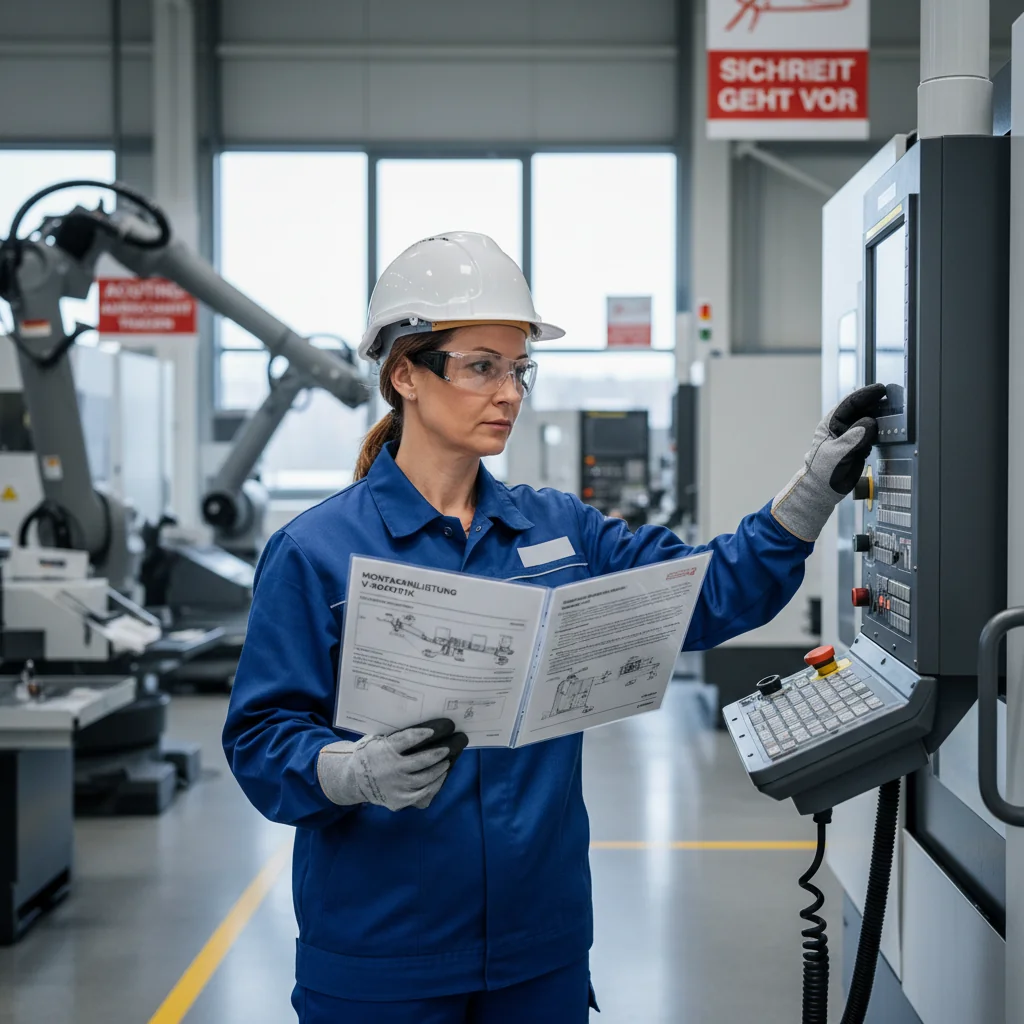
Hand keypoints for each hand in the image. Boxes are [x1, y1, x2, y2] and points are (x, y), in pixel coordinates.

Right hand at [317, 718, 467, 811]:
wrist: (353, 779)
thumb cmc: (371, 754)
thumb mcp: (377, 740)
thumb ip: (395, 737)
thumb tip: (423, 729)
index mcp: (385, 750)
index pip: (407, 739)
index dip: (422, 734)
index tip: (434, 730)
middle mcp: (392, 769)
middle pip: (421, 761)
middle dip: (438, 753)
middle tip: (448, 748)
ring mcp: (396, 786)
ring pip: (425, 779)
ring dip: (439, 769)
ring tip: (446, 762)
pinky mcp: (399, 800)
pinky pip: (423, 794)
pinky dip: (434, 785)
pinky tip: (440, 777)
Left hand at [772, 383, 885, 541]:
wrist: (822, 490)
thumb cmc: (823, 472)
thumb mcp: (838, 453)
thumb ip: (853, 437)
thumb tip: (869, 422)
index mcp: (831, 423)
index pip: (850, 403)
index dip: (866, 395)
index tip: (881, 389)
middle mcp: (840, 426)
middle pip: (860, 409)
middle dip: (875, 402)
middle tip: (893, 397)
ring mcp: (849, 435)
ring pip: (867, 420)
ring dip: (880, 415)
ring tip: (894, 410)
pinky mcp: (857, 445)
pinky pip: (870, 433)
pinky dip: (879, 430)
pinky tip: (888, 428)